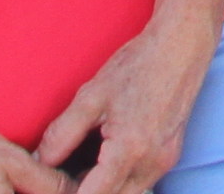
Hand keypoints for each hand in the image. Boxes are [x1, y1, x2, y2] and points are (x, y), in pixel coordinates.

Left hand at [34, 14, 220, 193]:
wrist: (183, 45)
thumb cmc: (138, 64)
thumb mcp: (91, 96)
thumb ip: (62, 134)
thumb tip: (40, 162)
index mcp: (130, 149)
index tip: (50, 186)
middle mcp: (152, 163)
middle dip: (84, 192)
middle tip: (59, 177)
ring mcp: (164, 161)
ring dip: (102, 188)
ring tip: (77, 168)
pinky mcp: (170, 155)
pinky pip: (138, 182)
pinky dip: (117, 179)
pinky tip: (100, 159)